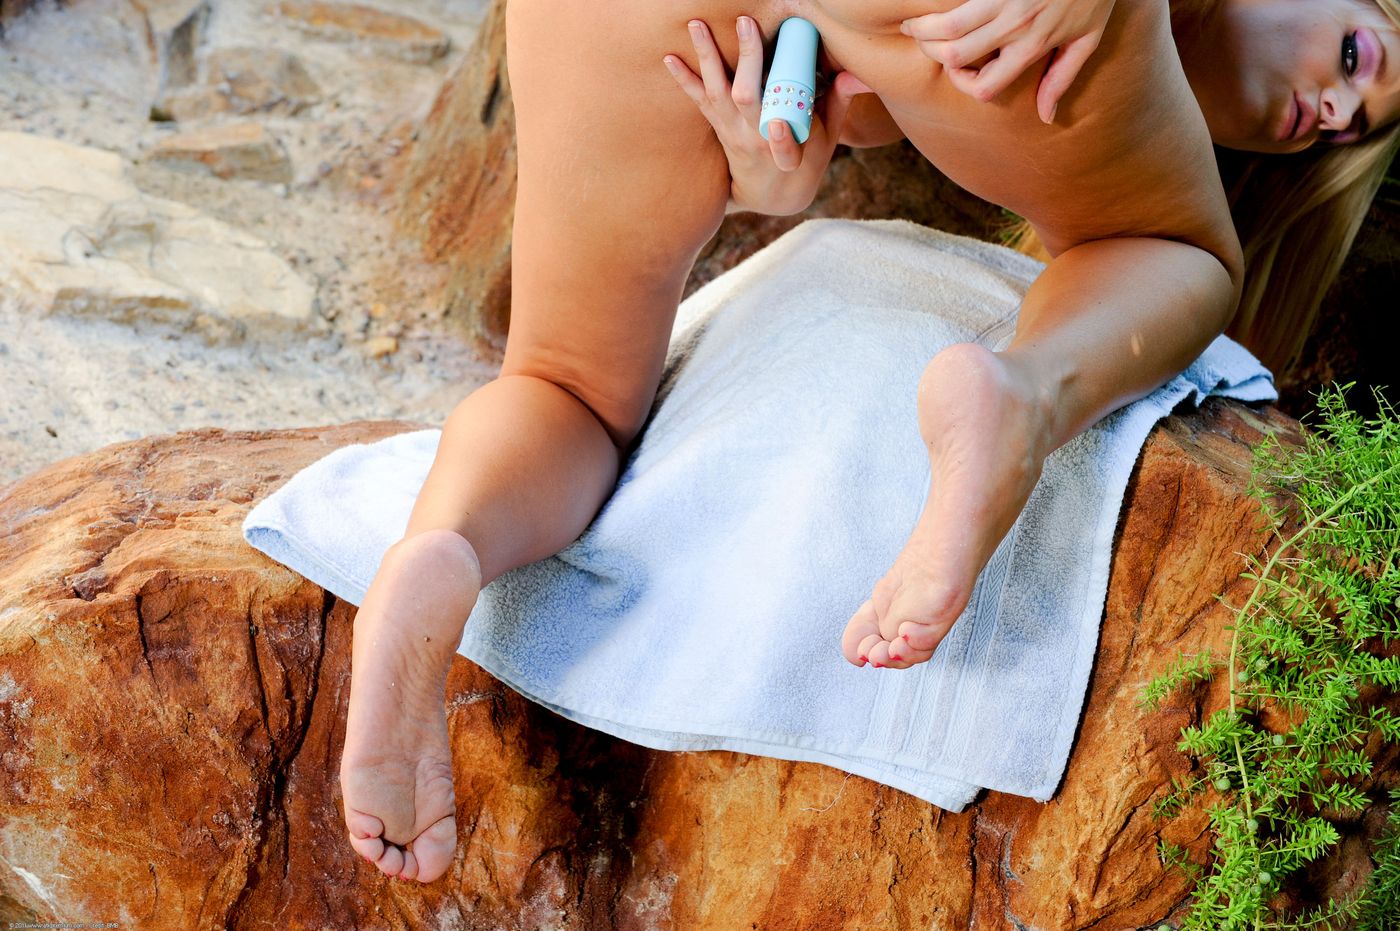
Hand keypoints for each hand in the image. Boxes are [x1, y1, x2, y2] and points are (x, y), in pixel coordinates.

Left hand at [664, 17, 872, 216]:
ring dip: (708, 57)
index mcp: (787, 148)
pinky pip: (700, 100)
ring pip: (718, 92)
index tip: (778, 126)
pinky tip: (670, 59)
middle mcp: (755, 140)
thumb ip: (840, 103)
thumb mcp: (827, 139)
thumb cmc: (805, 160)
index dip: (781, 139)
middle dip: (747, 60)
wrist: (771, 194)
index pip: (785, 145)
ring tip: (698, 25)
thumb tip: (856, 76)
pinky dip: (685, 79)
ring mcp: (733, 132)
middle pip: (747, 100)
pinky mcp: (719, 126)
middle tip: (746, 24)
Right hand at [900, 0, 1115, 123]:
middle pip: (956, 56)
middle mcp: (1015, 27)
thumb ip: (1062, 78)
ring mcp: (1003, 0)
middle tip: (927, 46)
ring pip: (948, 28)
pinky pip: (956, 1)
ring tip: (914, 26)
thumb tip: (1045, 117)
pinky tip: (929, 6)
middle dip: (932, 55)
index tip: (959, 72)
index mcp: (1033, 47)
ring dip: (923, 29)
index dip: (964, 85)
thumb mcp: (1087, 39)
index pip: (985, 86)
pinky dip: (937, 7)